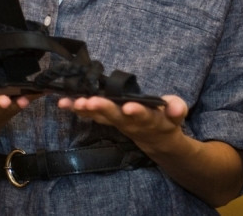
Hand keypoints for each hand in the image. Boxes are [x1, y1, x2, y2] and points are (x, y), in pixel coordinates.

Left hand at [56, 94, 188, 147]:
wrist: (157, 141)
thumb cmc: (166, 120)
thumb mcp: (177, 114)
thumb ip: (177, 109)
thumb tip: (176, 107)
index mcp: (150, 119)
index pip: (144, 115)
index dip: (137, 112)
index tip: (128, 107)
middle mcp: (131, 123)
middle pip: (116, 117)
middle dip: (103, 108)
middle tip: (90, 101)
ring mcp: (118, 123)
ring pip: (101, 117)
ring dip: (86, 110)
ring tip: (74, 102)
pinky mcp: (108, 120)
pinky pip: (93, 115)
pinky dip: (79, 109)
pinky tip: (65, 103)